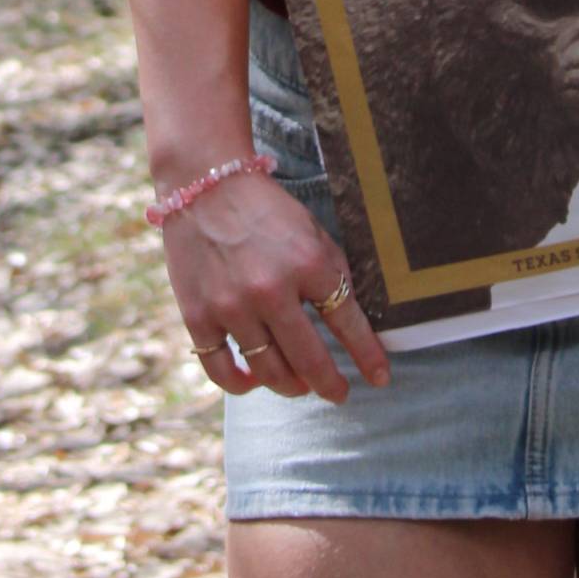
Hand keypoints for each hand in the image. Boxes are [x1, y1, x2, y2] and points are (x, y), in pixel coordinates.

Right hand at [160, 170, 391, 402]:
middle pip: (309, 361)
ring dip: (291, 387)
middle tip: (338, 394)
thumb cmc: (266, 210)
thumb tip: (350, 326)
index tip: (380, 378)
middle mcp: (271, 290)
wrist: (205, 183)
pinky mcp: (198, 316)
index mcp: (308, 263)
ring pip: (269, 373)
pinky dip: (241, 385)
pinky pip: (222, 371)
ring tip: (299, 385)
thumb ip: (332, 275)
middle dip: (330, 385)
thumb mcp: (312, 233)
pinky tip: (253, 381)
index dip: (368, 357)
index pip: (348, 324)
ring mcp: (232, 307)